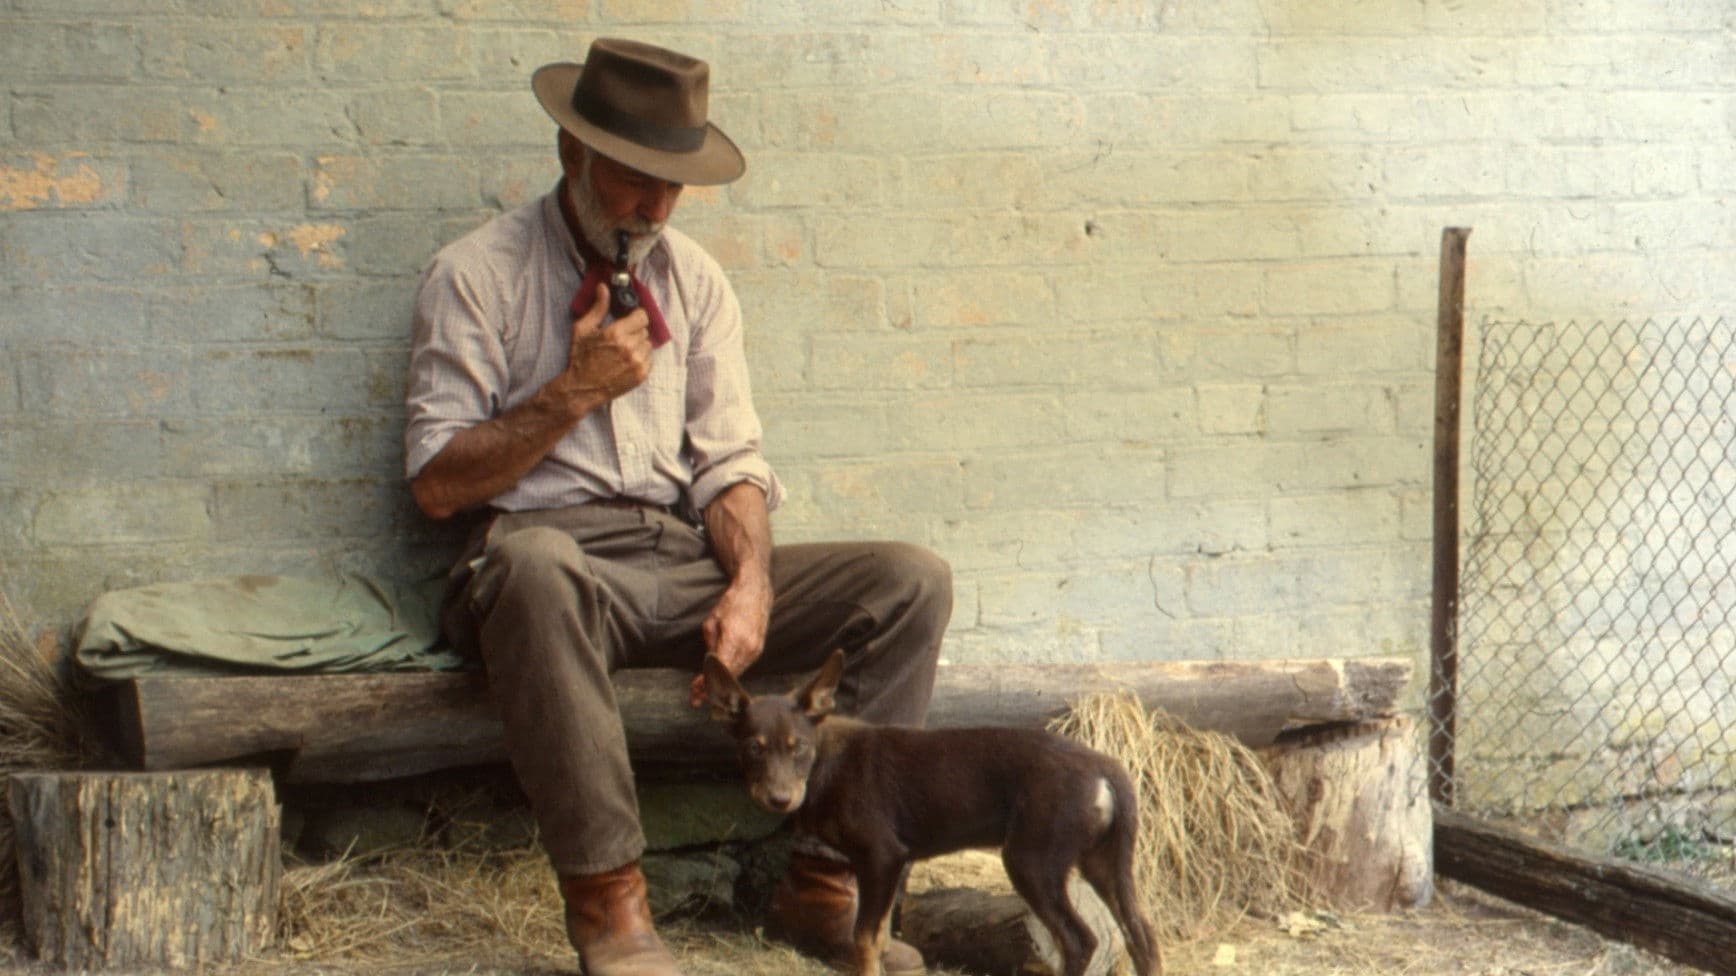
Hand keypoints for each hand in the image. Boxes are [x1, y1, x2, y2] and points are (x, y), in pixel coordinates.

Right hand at [556, 283, 652, 412]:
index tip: (629, 320)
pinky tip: (627, 361)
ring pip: (648, 344)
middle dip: (634, 331)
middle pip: (645, 330)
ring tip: (624, 350)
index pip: (642, 316)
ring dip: (639, 345)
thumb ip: (597, 308)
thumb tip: (603, 287)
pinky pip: (650, 359)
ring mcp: (637, 362)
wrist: (582, 388)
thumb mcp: (583, 329)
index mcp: (616, 333)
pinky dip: (641, 358)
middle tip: (621, 338)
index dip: (635, 316)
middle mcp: (629, 347)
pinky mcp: (641, 375)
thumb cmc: (580, 357)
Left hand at [688, 574, 772, 707]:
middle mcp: (748, 647)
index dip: (706, 682)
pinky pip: (742, 667)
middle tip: (696, 698)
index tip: (695, 690)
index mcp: (734, 638)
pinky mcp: (758, 650)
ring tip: (705, 692)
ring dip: (721, 684)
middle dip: (711, 688)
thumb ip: (710, 645)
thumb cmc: (730, 604)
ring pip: (736, 674)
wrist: (755, 592)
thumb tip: (708, 665)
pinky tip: (719, 680)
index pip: (718, 668)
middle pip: (728, 676)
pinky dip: (730, 675)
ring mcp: (755, 650)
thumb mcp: (712, 622)